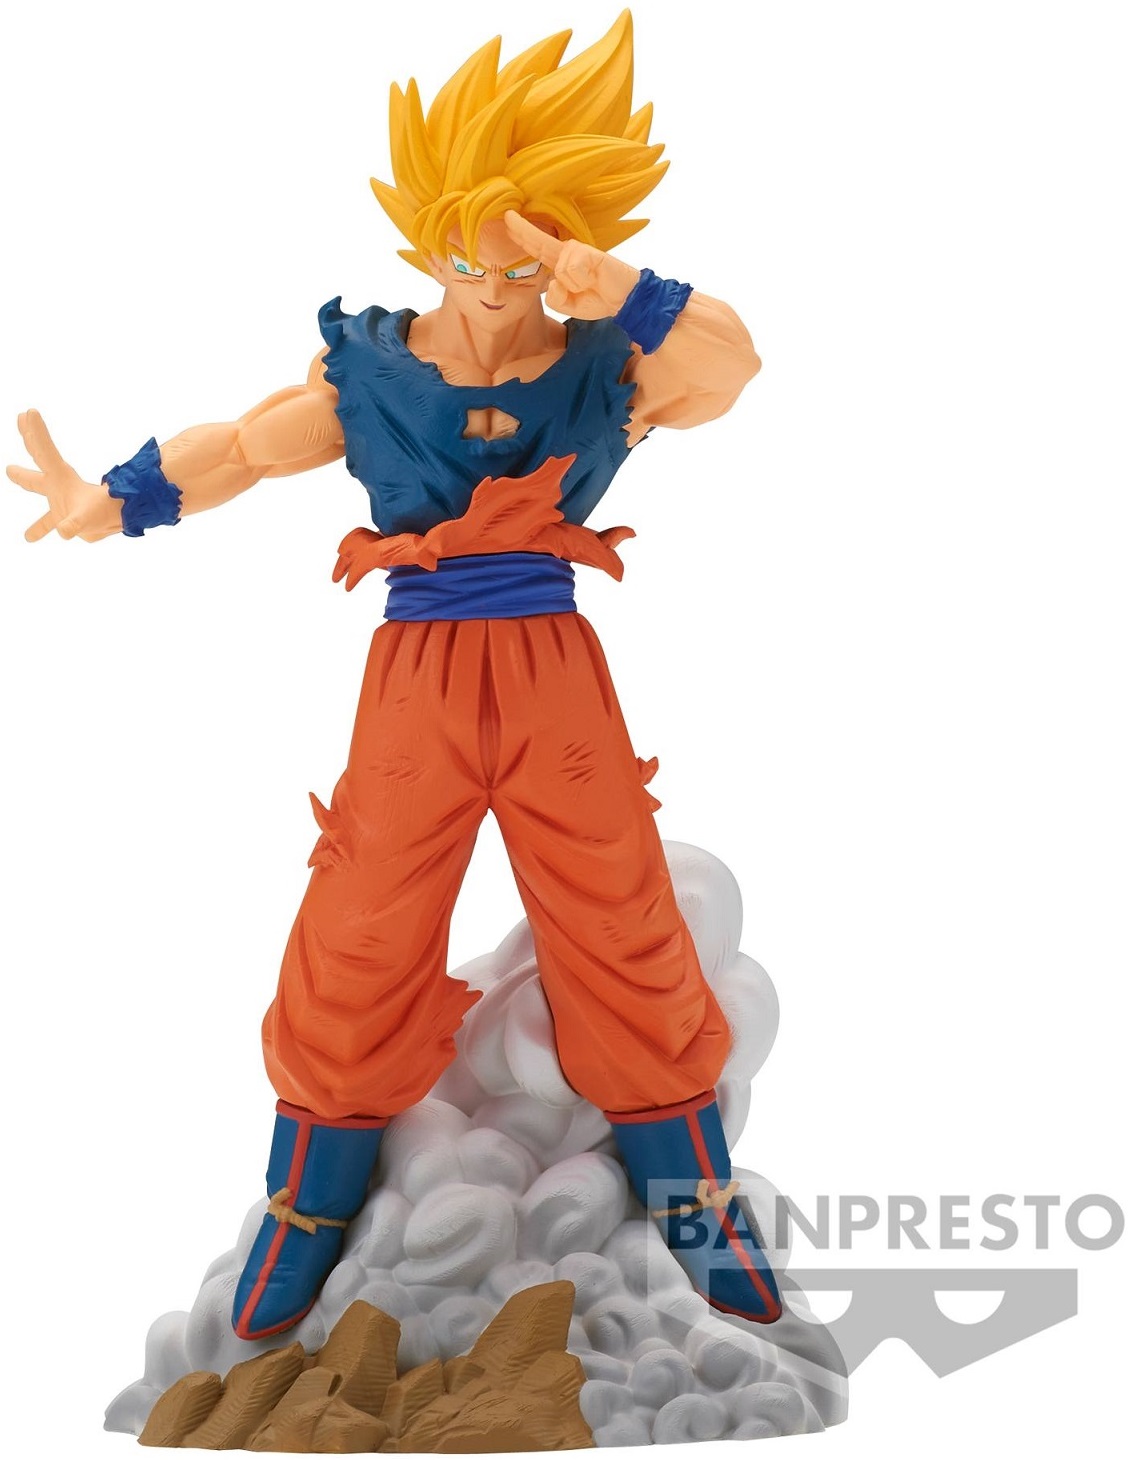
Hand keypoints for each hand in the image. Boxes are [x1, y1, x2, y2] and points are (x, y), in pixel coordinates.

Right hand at [7, 410, 122, 542]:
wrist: (118, 524)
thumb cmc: (103, 514)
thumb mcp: (85, 518)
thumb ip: (73, 523)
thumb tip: (63, 532)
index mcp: (61, 478)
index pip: (44, 451)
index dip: (36, 432)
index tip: (28, 412)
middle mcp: (58, 485)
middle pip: (41, 456)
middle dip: (31, 437)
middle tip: (21, 418)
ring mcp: (61, 500)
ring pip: (38, 485)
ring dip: (25, 477)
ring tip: (11, 469)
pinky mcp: (65, 517)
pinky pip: (48, 523)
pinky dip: (40, 529)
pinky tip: (29, 537)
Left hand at [504, 211, 639, 321]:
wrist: (622, 300)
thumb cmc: (596, 298)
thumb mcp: (568, 305)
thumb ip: (555, 298)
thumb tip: (554, 282)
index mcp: (560, 262)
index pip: (537, 247)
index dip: (521, 235)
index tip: (507, 220)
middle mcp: (566, 252)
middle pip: (539, 241)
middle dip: (522, 230)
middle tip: (507, 216)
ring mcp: (577, 251)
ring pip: (559, 271)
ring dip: (573, 287)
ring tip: (589, 285)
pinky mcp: (589, 252)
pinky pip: (572, 271)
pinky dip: (581, 282)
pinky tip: (593, 279)